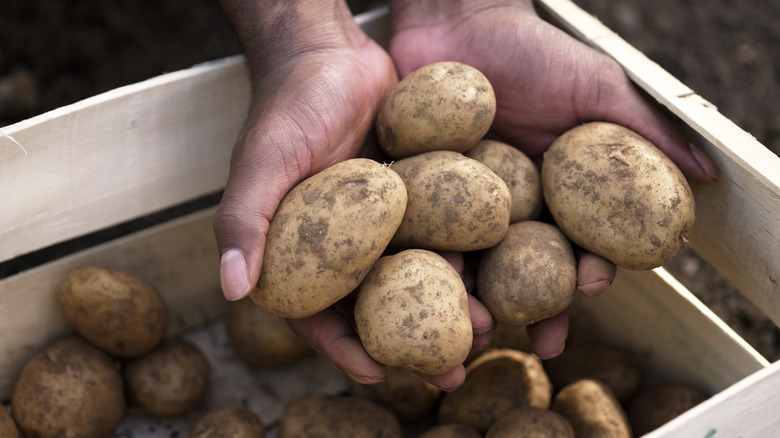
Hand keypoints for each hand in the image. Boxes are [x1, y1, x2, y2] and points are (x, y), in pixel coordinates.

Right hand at [214, 0, 493, 390]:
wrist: (332, 51)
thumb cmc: (289, 104)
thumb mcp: (262, 160)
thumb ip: (243, 220)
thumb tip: (231, 289)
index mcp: (294, 250)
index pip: (315, 315)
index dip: (344, 350)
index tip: (381, 376)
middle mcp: (338, 245)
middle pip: (375, 308)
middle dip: (411, 345)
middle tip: (451, 372)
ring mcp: (378, 224)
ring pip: (413, 278)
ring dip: (446, 307)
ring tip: (485, 329)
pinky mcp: (410, 198)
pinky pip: (436, 235)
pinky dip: (461, 257)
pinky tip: (493, 274)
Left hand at [388, 0, 716, 357]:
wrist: (458, 18)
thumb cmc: (533, 49)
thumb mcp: (596, 87)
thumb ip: (645, 131)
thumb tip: (706, 177)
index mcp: (558, 192)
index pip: (578, 243)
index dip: (588, 270)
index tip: (593, 285)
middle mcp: (511, 207)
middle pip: (526, 270)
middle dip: (536, 308)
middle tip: (539, 341)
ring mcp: (461, 204)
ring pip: (474, 263)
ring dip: (480, 299)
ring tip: (481, 327)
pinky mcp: (417, 193)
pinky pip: (422, 232)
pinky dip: (426, 260)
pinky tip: (432, 281)